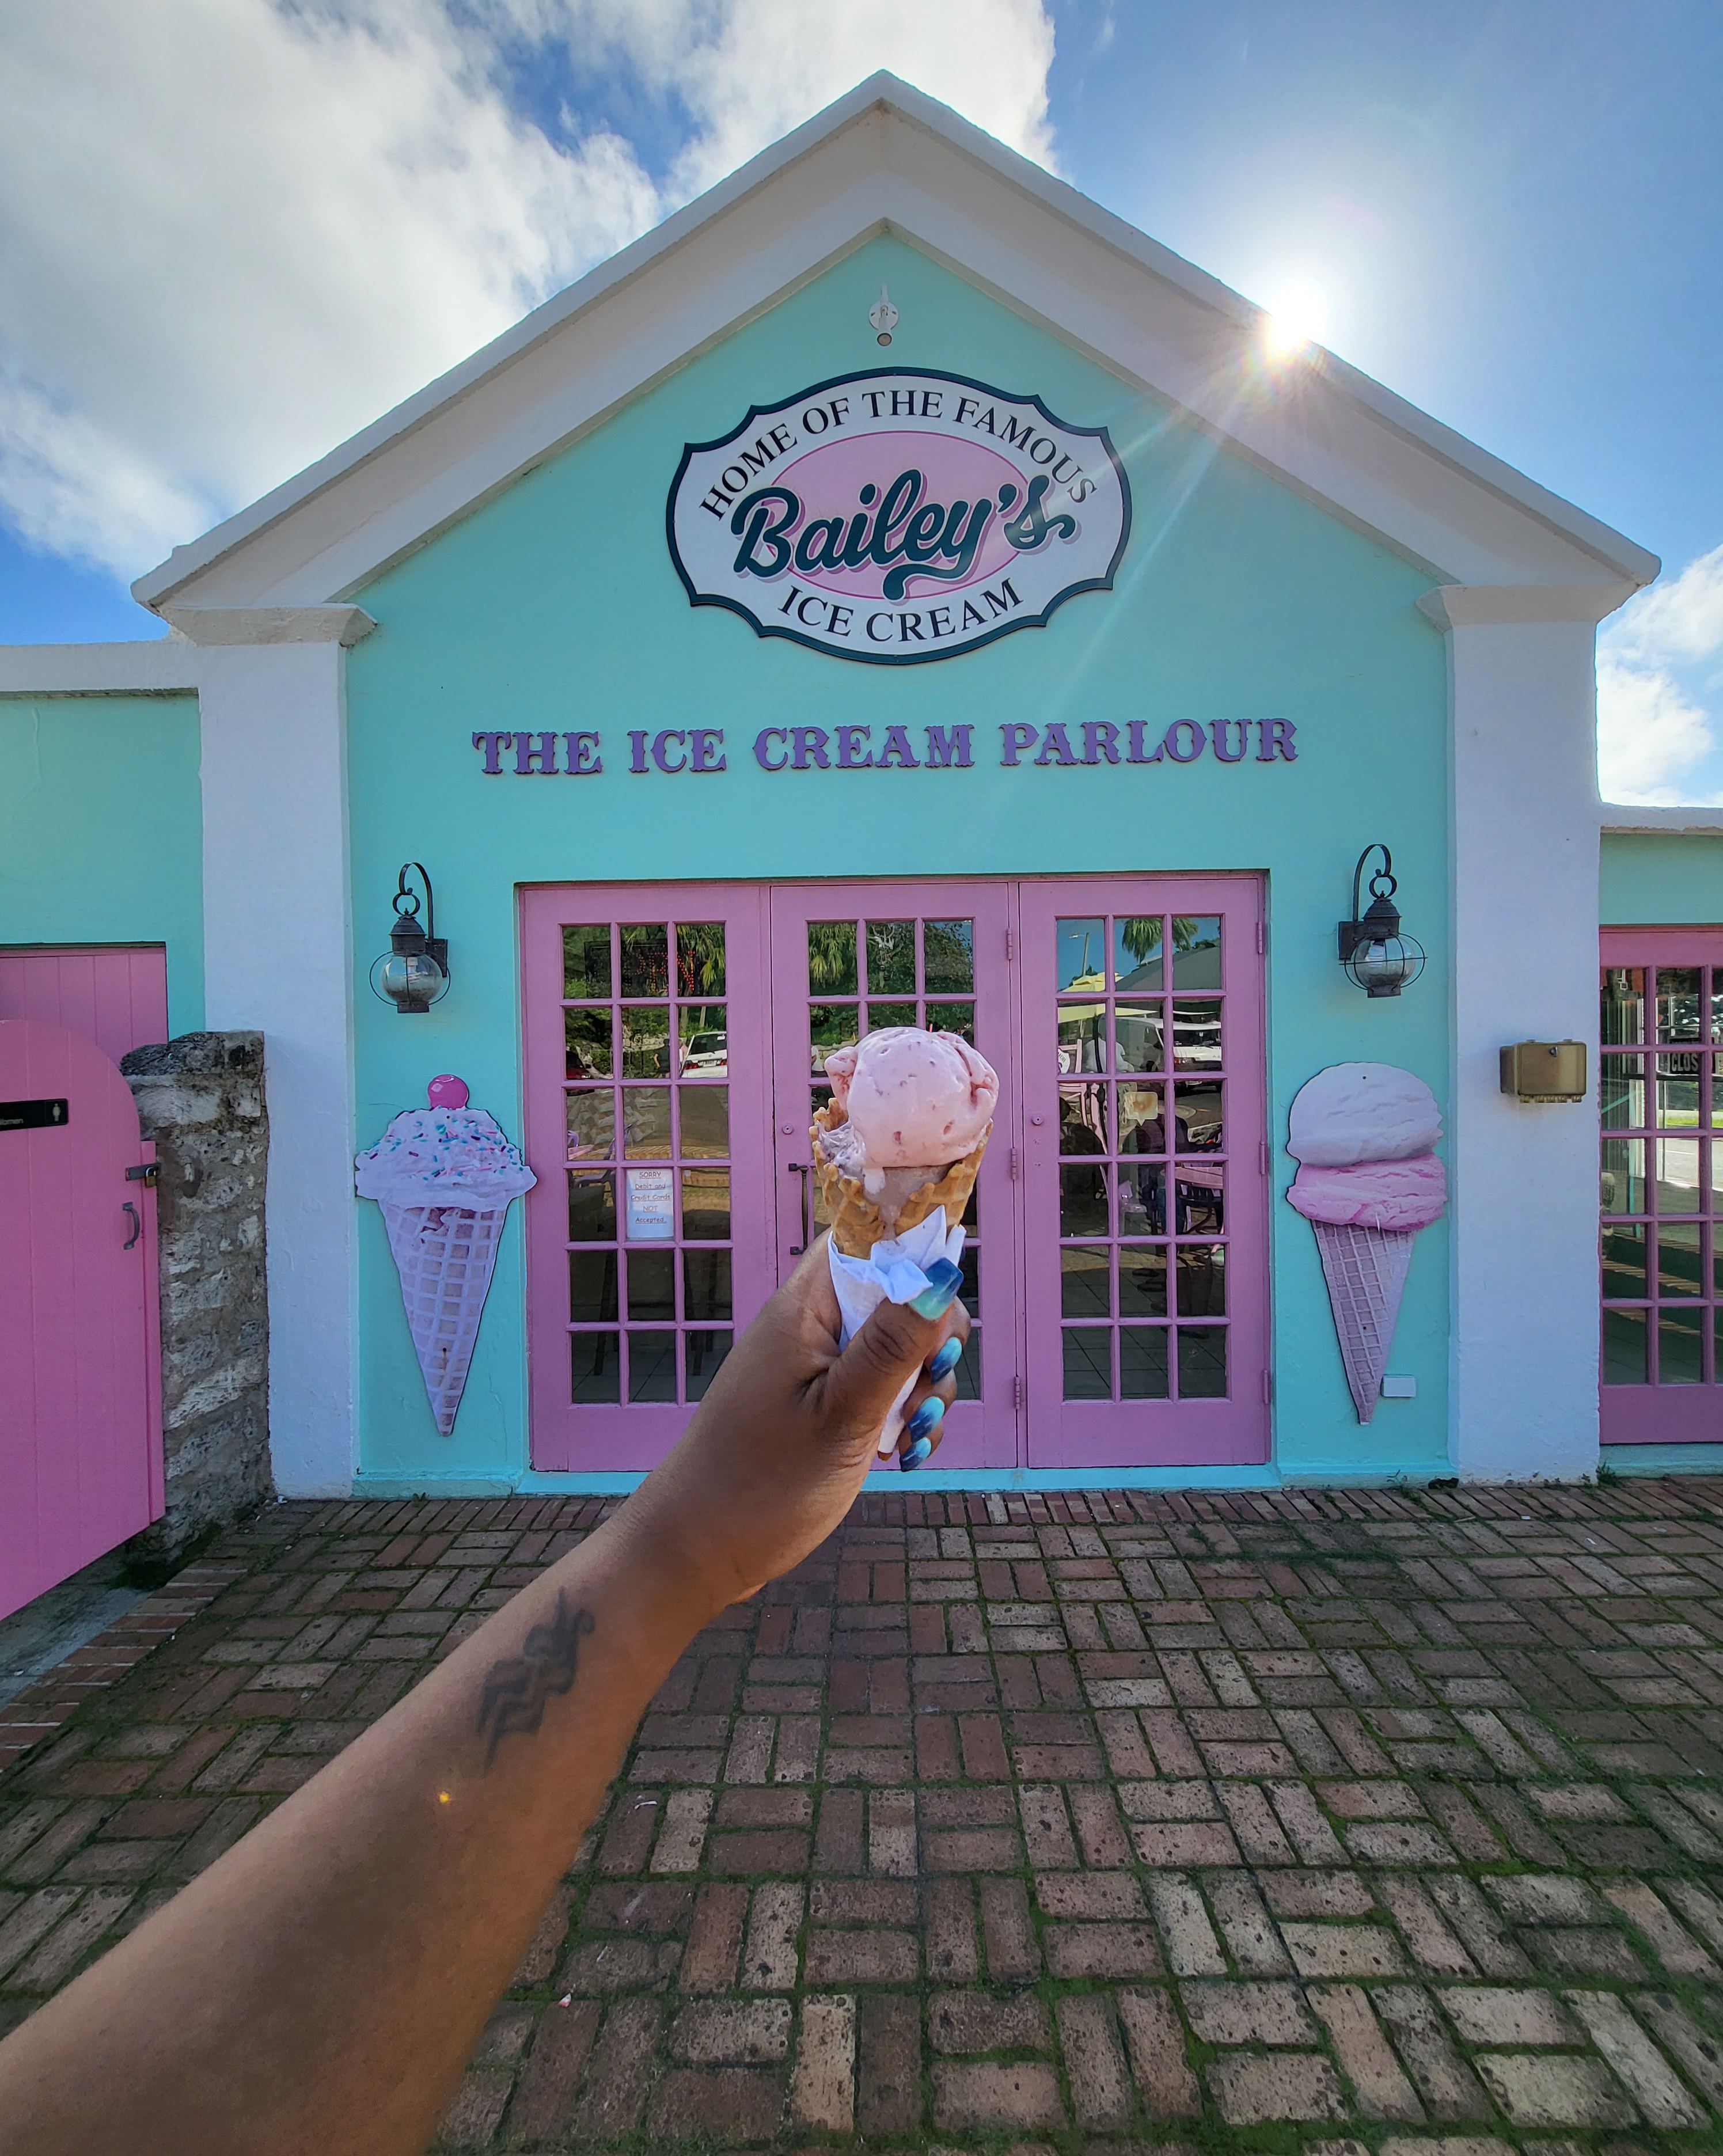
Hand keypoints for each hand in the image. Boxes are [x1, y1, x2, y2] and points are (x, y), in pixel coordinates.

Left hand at [618, 1235, 968, 1616]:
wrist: (702, 1550)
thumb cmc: (761, 1482)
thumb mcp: (842, 1414)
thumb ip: (893, 1344)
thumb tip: (942, 1276)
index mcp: (805, 1307)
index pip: (865, 1234)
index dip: (914, 1251)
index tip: (943, 1301)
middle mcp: (813, 1326)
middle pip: (897, 1294)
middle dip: (931, 1339)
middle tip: (925, 1388)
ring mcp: (821, 1367)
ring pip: (900, 1348)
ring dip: (924, 1388)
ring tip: (907, 1437)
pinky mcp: (828, 1405)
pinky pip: (886, 1390)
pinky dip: (906, 1418)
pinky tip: (903, 1454)